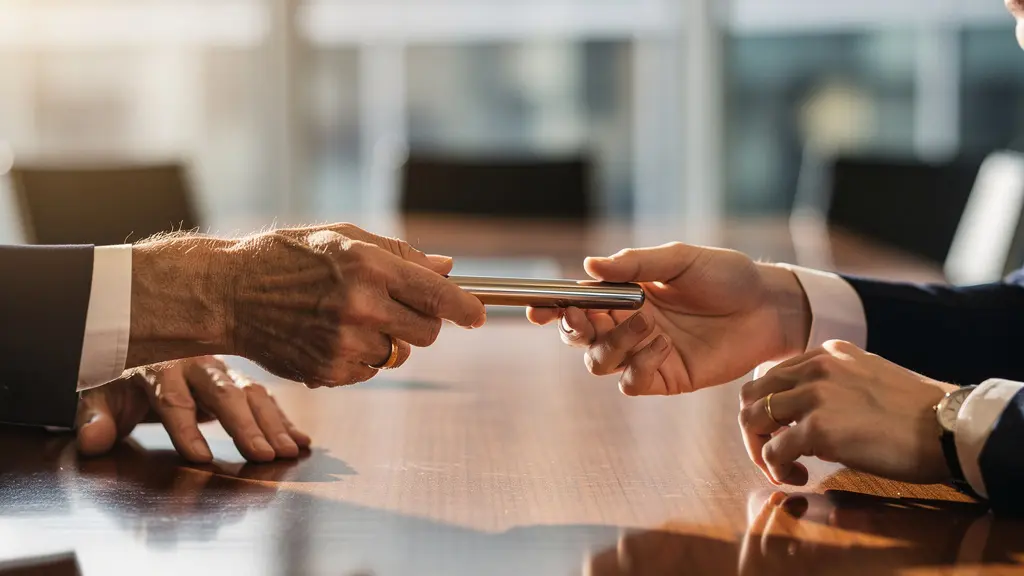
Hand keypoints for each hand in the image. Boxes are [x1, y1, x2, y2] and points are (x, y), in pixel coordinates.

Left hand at [76, 356, 310, 462]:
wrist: (137, 353)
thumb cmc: (119, 382)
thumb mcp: (98, 398)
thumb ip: (95, 420)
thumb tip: (93, 441)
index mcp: (159, 366)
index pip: (173, 399)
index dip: (186, 429)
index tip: (200, 457)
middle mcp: (197, 364)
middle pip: (224, 394)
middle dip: (245, 426)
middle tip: (264, 456)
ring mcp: (222, 370)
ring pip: (251, 394)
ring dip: (273, 424)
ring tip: (288, 451)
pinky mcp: (238, 381)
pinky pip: (265, 399)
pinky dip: (285, 420)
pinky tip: (301, 440)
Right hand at [126, 223, 486, 387]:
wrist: (229, 294)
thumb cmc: (288, 258)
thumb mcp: (343, 238)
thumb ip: (400, 254)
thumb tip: (447, 268)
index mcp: (369, 266)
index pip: (438, 295)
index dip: (466, 308)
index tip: (478, 316)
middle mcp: (361, 307)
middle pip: (428, 332)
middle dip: (423, 322)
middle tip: (398, 308)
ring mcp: (345, 343)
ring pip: (399, 355)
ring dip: (387, 340)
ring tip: (349, 319)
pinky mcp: (330, 372)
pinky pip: (370, 371)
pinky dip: (361, 358)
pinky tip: (331, 336)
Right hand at [527, 243, 810, 394]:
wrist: (769, 306)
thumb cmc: (727, 275)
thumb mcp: (680, 259)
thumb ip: (635, 264)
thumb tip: (589, 265)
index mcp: (624, 294)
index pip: (577, 303)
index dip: (552, 307)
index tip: (539, 306)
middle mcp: (628, 325)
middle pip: (578, 337)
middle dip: (572, 329)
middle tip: (584, 317)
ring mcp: (645, 353)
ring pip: (598, 362)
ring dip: (612, 345)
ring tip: (647, 326)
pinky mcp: (666, 377)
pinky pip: (631, 383)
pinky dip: (636, 367)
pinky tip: (661, 347)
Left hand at [737, 340, 956, 485]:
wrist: (947, 427)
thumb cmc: (914, 413)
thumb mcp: (866, 378)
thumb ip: (833, 383)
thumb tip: (803, 413)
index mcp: (826, 353)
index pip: (770, 376)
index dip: (767, 408)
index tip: (780, 432)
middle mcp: (815, 368)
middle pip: (751, 395)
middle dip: (753, 428)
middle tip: (773, 452)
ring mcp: (814, 396)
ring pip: (752, 420)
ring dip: (760, 450)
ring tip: (785, 467)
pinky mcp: (818, 428)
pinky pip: (773, 452)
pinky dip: (777, 469)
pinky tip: (799, 477)